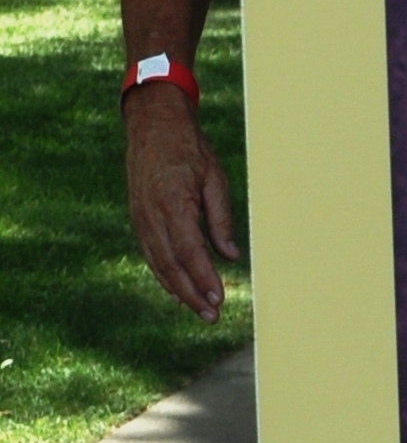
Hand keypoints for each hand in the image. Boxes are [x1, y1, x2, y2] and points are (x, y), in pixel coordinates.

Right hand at [123, 89, 239, 318]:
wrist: (152, 126)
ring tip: (200, 311)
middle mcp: (151, 215)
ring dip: (179, 291)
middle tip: (212, 316)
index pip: (189, 251)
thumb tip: (231, 256)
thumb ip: (221, 219)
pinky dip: (164, 276)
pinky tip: (177, 292)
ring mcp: (140, 218)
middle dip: (192, 294)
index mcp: (172, 203)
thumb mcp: (214, 178)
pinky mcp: (138, 219)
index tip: (219, 298)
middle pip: (171, 265)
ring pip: (158, 264)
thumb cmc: (189, 149)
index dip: (204, 278)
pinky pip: (150, 254)